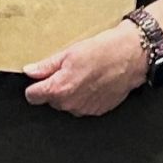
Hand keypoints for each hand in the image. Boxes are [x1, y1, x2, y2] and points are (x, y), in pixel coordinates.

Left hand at [21, 24, 149, 116]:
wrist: (132, 56)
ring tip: (84, 74)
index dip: (34, 86)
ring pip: (67, 103)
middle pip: (50, 100)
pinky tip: (94, 82)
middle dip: (55, 87)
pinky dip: (85, 96)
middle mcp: (70, 104)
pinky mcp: (97, 110)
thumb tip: (30, 71)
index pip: (32, 96)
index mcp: (59, 88)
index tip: (40, 78)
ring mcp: (84, 109)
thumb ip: (46, 66)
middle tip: (68, 70)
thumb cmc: (103, 52)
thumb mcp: (69, 53)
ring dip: (70, 92)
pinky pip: (82, 106)